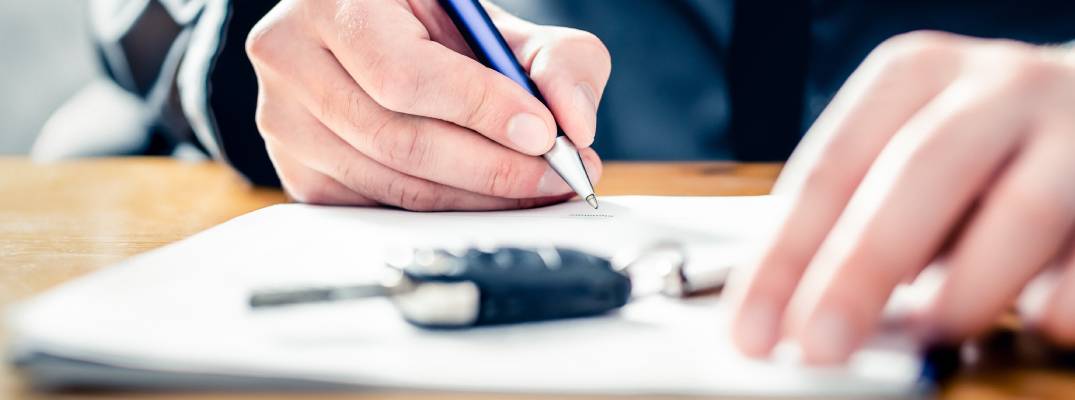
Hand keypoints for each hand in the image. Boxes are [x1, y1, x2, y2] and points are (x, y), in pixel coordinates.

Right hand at [245, 0, 608, 209]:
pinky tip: (485, 199)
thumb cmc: (430, 26)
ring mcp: (284, 121)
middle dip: (492, 167)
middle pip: (399, 139)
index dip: (479, 110)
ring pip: (391, 184)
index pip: (404, 74)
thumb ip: (553, 59)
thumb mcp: (492, 22)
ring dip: (476, 198)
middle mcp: (292, 58)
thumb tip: (576, 125)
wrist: (366, 39)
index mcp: (333, 3)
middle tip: (556, 175)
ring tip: (536, 188)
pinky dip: (443, 212)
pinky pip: (378, 208)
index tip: (544, 133)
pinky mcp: (299, 173)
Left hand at [729, 31, 1074, 363]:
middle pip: (917, 175)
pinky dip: (1058, 302)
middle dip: (860, 271)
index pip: (830, 169)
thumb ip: (855, 215)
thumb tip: (793, 311)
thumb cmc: (977, 149)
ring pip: (1021, 213)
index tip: (751, 329)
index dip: (785, 257)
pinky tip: (1035, 320)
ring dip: (966, 293)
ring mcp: (1073, 130)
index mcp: (913, 76)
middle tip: (820, 346)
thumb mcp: (903, 153)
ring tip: (934, 334)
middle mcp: (995, 88)